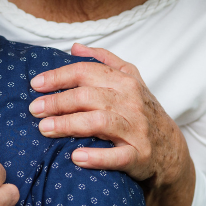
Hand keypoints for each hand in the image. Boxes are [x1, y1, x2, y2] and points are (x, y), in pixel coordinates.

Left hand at [28, 43, 184, 183]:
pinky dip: (97, 157)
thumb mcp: (130, 79)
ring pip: (99, 122)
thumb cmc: (142, 111)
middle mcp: (130, 102)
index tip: (36, 85)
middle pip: (88, 96)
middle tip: (34, 110)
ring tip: (45, 129)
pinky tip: (76, 157)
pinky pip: (117, 156)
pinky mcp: (139, 155)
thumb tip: (75, 47)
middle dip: (57, 102)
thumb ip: (104, 60)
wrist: (170, 148)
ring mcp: (136, 129)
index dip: (58, 77)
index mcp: (124, 81)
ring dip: (69, 125)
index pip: (86, 72)